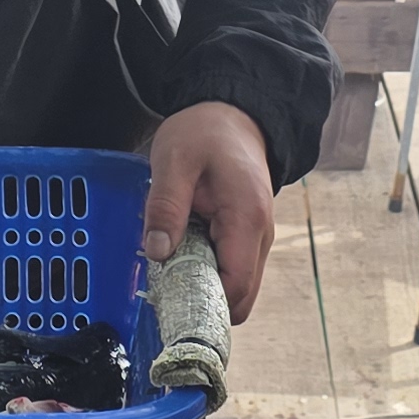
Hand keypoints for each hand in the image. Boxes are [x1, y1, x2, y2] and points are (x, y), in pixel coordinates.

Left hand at [142, 101, 275, 323]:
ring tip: (169, 267)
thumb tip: (158, 253)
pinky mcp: (247, 235)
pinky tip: (182, 253)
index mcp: (246, 219)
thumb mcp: (174, 161)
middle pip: (240, 297)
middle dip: (202, 301)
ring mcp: (257, 237)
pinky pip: (230, 268)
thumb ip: (166, 207)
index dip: (204, 305)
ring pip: (236, 286)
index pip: (236, 289)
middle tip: (163, 286)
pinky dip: (207, 270)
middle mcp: (261, 235)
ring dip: (203, 285)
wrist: (232, 113)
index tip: (169, 301)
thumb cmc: (205, 132)